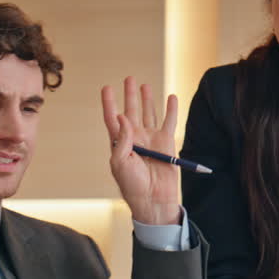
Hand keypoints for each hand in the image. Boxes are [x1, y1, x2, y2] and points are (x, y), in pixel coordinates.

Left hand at [100, 76, 181, 225]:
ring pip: (149, 113)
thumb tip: (123, 116)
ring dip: (147, 99)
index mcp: (120, 143)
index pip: (112, 119)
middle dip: (129, 95)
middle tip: (129, 79)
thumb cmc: (132, 185)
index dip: (109, 103)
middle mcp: (135, 138)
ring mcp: (151, 139)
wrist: (153, 199)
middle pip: (131, 111)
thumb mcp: (120, 162)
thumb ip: (121, 138)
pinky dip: (171, 109)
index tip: (106, 88)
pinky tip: (171, 97)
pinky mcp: (166, 142)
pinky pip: (169, 121)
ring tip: (144, 85)